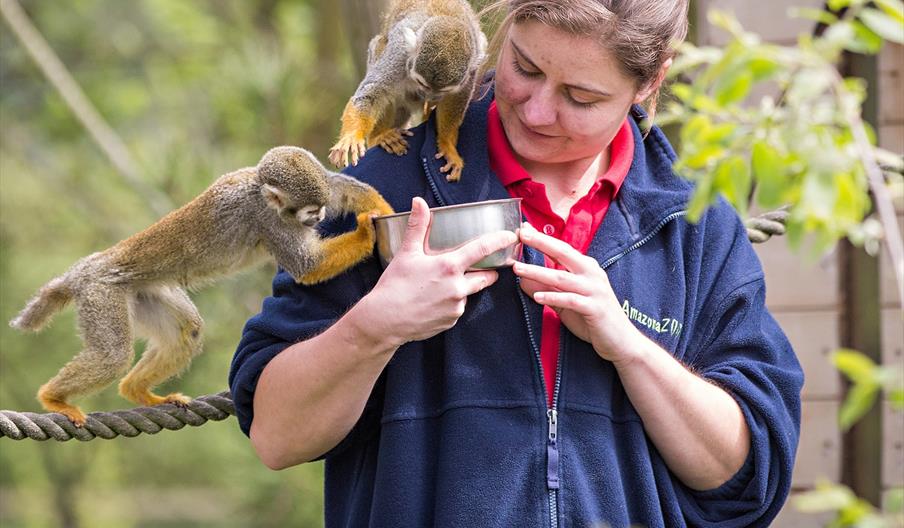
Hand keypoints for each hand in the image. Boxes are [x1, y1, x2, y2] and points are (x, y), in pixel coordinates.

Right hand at [357, 197, 518, 346]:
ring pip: (469, 293)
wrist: (384, 320)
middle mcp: (458, 287)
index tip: (511, 236)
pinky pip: (457, 309)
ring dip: (464, 287)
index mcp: (449, 266)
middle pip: (486, 277)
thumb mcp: (406, 253)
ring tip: (442, 285)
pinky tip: (434, 301)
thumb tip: (419, 201)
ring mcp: (456, 306)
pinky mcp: (451, 321)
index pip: (483, 249)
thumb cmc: (394, 285)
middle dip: (488, 271)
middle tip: (481, 266)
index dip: (500, 240)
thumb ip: (418, 226)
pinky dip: (451, 303)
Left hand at [512, 223, 644, 364]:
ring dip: (538, 272)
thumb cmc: (593, 318)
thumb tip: (523, 280)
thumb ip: (548, 289)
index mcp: (586, 268)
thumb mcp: (566, 301)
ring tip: (518, 269)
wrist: (621, 340)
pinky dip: (553, 297)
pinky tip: (537, 297)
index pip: (561, 249)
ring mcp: (595, 290)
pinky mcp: (595, 308)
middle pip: (563, 253)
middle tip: (521, 235)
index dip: (542, 238)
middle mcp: (592, 274)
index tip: (523, 229)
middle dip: (541, 243)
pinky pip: (570, 300)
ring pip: (562, 278)